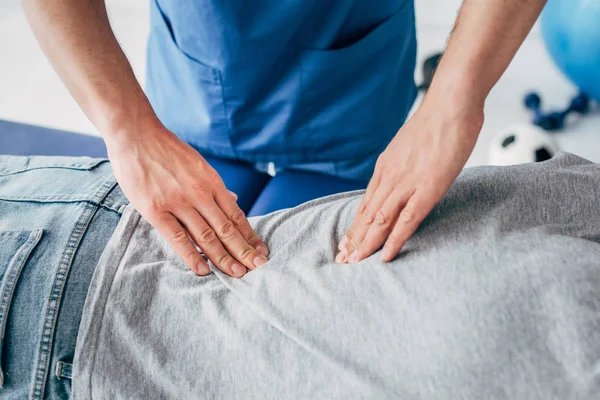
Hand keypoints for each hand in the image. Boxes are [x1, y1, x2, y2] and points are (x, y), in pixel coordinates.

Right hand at [106, 120, 268, 276]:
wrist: (136, 134)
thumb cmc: (167, 150)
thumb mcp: (198, 164)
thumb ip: (214, 186)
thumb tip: (233, 200)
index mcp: (211, 182)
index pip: (236, 215)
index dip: (250, 236)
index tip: (261, 252)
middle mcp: (199, 193)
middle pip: (227, 228)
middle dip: (244, 251)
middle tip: (258, 269)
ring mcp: (178, 202)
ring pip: (207, 236)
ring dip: (224, 257)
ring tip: (237, 274)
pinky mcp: (155, 210)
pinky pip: (178, 237)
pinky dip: (193, 256)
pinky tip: (204, 270)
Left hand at [336, 96, 483, 263]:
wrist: (450, 104)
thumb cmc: (437, 122)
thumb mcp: (409, 145)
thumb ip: (402, 163)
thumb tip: (403, 173)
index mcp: (385, 167)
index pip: (365, 203)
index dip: (355, 225)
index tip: (346, 242)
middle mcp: (389, 177)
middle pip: (366, 214)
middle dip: (354, 239)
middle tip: (342, 260)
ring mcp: (406, 184)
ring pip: (379, 220)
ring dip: (366, 244)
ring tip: (354, 263)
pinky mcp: (426, 189)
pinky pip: (406, 220)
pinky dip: (394, 240)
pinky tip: (385, 255)